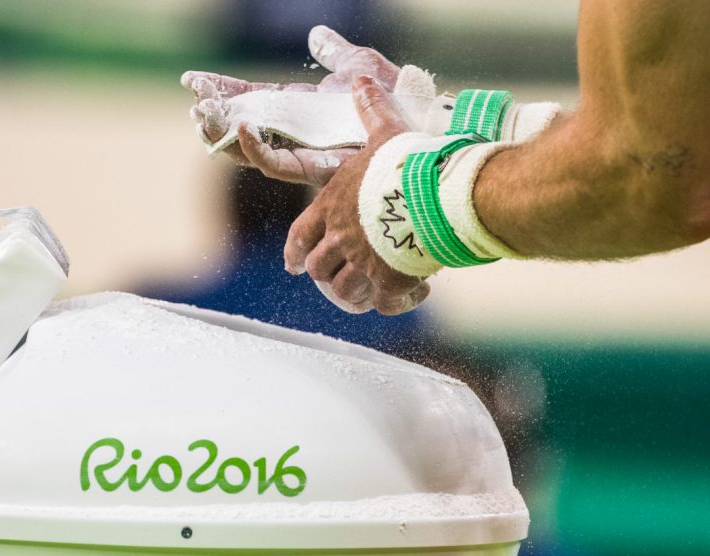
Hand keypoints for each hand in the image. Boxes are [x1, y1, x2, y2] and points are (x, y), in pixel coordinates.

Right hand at [181, 25, 400, 184]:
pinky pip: (280, 165)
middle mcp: (299, 134)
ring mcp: (307, 153)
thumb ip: (336, 54)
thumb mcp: (361, 65)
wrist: (423, 120)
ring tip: (204, 119)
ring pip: (254, 153)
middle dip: (215, 118)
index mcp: (302, 110)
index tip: (192, 81)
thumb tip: (316, 35)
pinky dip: (257, 150)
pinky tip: (242, 130)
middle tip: (193, 105)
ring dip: (225, 137)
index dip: (223, 91)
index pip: (252, 100)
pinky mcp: (318, 170)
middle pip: (245, 129)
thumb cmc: (397, 95)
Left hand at [283, 76, 430, 314]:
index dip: (294, 252)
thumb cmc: (408, 160)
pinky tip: (413, 293)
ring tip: (375, 288)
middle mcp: (342, 238)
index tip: (292, 265)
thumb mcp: (385, 132)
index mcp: (333, 206)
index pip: (300, 235)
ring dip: (358, 292)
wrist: (437, 190)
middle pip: (320, 268)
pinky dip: (396, 303)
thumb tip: (362, 79)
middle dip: (327, 274)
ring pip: (347, 291)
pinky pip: (387, 303)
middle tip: (338, 277)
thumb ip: (370, 109)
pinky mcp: (391, 281)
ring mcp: (364, 262)